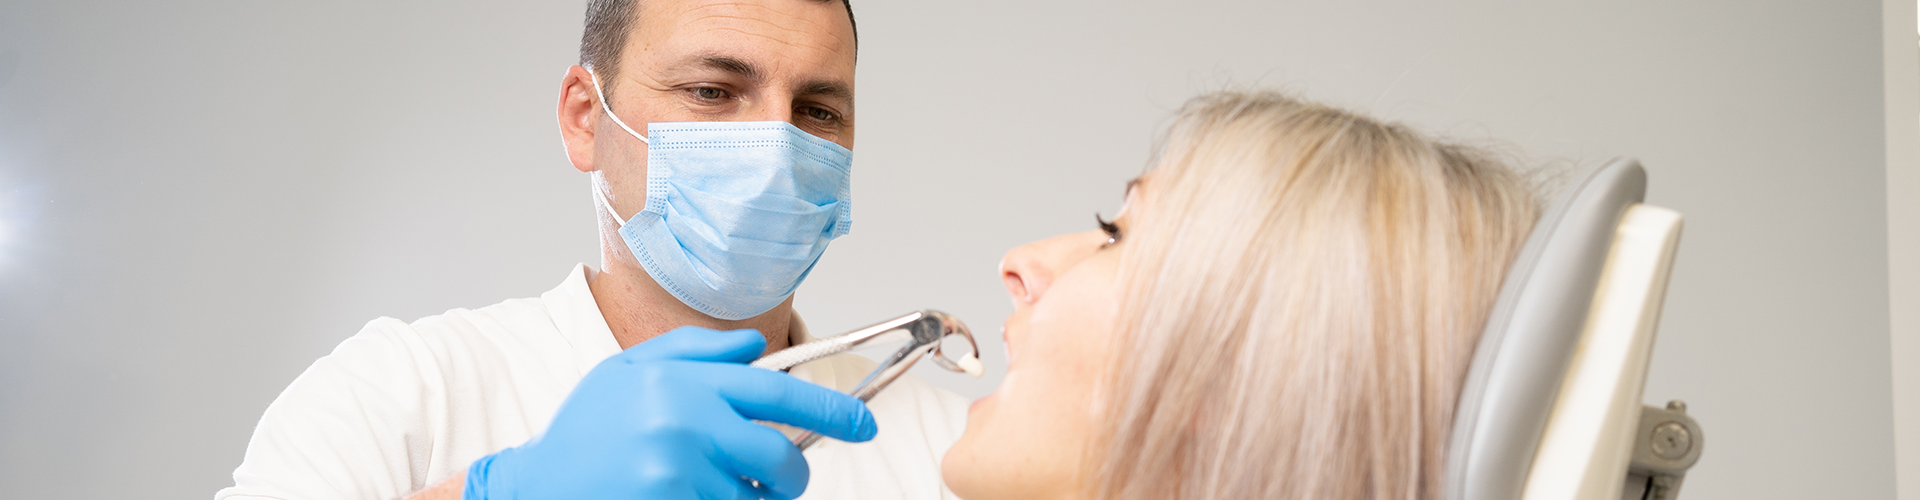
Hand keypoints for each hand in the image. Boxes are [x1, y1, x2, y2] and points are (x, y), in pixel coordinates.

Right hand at [463, 326, 876, 499]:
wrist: (534, 487)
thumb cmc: (586, 433)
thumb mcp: (629, 371)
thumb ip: (696, 351)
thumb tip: (759, 346)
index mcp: (683, 381)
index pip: (778, 392)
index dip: (832, 411)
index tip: (865, 425)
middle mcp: (684, 421)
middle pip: (780, 457)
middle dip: (791, 477)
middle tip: (784, 480)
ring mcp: (676, 470)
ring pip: (755, 498)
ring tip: (712, 488)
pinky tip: (691, 496)